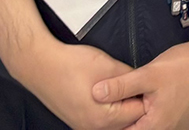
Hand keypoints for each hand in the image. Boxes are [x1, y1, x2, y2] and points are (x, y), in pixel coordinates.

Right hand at [8, 34, 145, 129]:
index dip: (145, 95)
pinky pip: (100, 119)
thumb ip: (129, 77)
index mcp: (103, 118)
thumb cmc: (69, 65)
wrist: (40, 65)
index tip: (147, 84)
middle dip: (132, 102)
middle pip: (126, 121)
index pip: (138, 112)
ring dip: (120, 106)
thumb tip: (141, 82)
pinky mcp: (77, 120)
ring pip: (113, 121)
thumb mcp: (108, 66)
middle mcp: (92, 128)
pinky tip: (107, 92)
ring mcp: (83, 126)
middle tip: (135, 84)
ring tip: (120, 86)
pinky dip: (107, 108)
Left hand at [93, 33, 188, 129]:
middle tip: (128, 99)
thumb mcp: (148, 74)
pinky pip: (169, 121)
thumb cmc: (187, 65)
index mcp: (157, 126)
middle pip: (142, 129)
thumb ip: (121, 86)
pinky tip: (159, 96)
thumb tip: (97, 93)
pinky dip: (159, 112)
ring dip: (146, 115)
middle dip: (130, 117)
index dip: (116, 122)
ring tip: (146, 95)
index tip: (109, 111)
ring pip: (156, 125)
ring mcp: (183, 126)